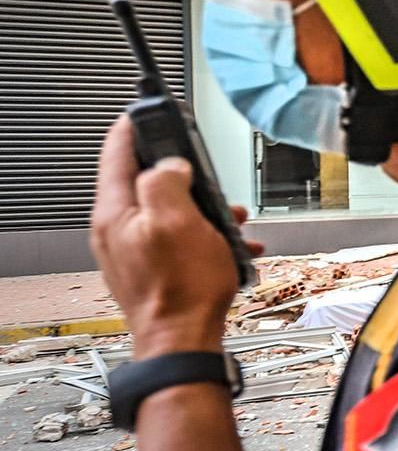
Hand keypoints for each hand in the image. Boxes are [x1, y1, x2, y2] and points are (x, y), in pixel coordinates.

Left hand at [91, 116, 262, 357]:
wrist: (182, 340)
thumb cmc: (182, 289)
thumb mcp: (180, 221)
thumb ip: (168, 181)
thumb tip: (171, 165)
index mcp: (116, 213)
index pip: (116, 154)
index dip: (132, 127)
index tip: (142, 111)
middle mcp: (117, 231)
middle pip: (146, 182)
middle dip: (184, 178)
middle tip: (206, 179)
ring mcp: (132, 251)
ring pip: (167, 212)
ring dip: (201, 211)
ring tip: (229, 223)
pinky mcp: (150, 269)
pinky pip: (177, 239)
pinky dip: (203, 238)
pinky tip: (228, 248)